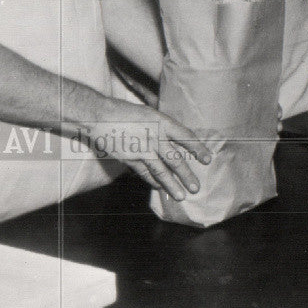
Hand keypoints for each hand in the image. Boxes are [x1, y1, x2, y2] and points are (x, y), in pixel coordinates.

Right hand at [85, 100, 210, 200]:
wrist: (100, 116)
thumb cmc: (126, 112)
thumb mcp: (150, 113)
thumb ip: (163, 127)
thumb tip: (177, 139)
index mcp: (162, 122)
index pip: (185, 136)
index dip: (197, 148)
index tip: (208, 159)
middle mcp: (154, 136)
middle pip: (175, 159)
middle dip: (186, 175)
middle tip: (196, 187)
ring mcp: (142, 149)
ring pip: (160, 170)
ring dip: (171, 184)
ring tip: (181, 195)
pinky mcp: (129, 158)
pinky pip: (144, 173)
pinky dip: (153, 181)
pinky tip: (160, 188)